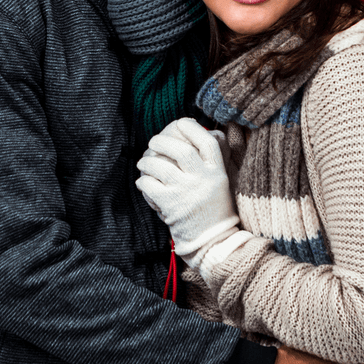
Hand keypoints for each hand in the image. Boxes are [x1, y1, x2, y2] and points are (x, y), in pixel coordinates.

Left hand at [136, 118, 247, 278]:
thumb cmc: (213, 209)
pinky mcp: (171, 206)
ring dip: (147, 162)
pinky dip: (143, 181)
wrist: (212, 241)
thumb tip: (191, 137)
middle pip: (181, 150)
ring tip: (144, 163)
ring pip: (160, 166)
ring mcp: (186, 193)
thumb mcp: (219, 183)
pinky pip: (149, 185)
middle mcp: (203, 180)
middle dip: (163, 142)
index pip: (208, 142)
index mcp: (218, 172)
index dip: (193, 128)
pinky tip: (144, 182)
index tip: (181, 122)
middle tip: (154, 142)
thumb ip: (208, 163)